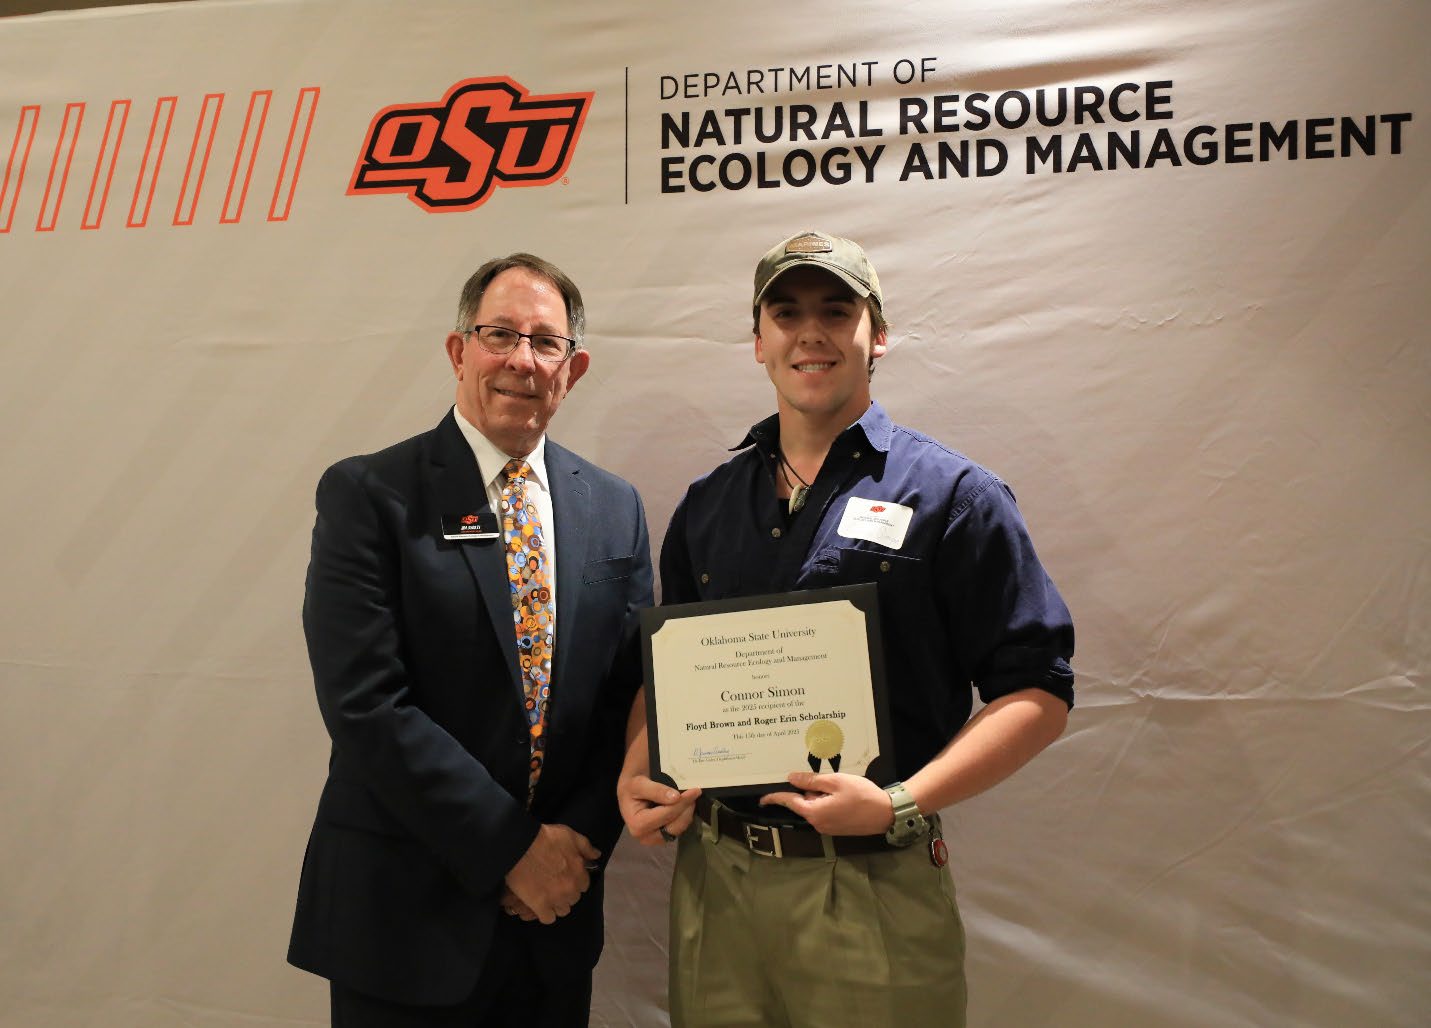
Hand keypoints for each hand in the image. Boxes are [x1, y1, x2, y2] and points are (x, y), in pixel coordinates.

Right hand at [503, 824, 599, 924]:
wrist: (520, 846)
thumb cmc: (546, 838)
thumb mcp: (570, 835)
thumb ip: (586, 847)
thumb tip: (597, 856)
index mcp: (579, 873)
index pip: (584, 885)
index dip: (575, 880)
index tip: (566, 876)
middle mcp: (570, 889)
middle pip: (574, 898)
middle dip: (567, 892)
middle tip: (555, 884)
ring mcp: (556, 900)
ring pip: (563, 910)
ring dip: (557, 904)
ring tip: (547, 896)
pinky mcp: (540, 907)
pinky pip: (548, 918)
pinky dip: (545, 914)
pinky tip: (540, 905)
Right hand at [617, 771, 700, 846]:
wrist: (629, 792)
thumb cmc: (631, 787)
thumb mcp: (639, 784)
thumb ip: (656, 790)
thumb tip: (676, 797)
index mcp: (637, 825)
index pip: (666, 815)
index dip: (681, 803)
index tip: (695, 790)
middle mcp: (646, 837)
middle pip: (674, 825)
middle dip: (686, 808)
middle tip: (696, 792)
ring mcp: (656, 839)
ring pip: (679, 828)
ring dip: (687, 812)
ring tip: (691, 796)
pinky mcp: (663, 837)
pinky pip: (679, 828)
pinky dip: (685, 816)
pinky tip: (686, 804)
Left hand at [759, 772, 895, 835]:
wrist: (886, 814)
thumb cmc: (861, 795)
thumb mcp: (835, 782)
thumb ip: (811, 781)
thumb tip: (791, 778)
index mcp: (814, 812)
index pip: (789, 802)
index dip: (775, 797)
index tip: (762, 797)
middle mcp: (818, 823)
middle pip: (804, 803)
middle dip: (808, 790)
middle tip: (821, 776)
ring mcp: (828, 828)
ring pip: (815, 807)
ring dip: (820, 795)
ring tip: (837, 783)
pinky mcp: (837, 828)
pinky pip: (825, 812)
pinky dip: (827, 801)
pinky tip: (842, 793)